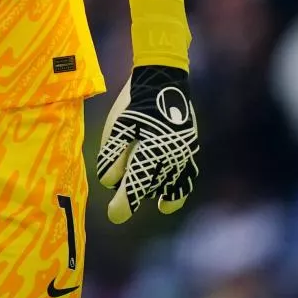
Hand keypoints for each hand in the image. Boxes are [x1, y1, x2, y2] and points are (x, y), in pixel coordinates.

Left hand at [97, 65, 198, 223]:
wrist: (163, 81)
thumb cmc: (135, 103)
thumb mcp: (118, 126)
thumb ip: (113, 155)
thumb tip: (109, 182)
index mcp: (150, 153)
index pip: (135, 186)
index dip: (124, 204)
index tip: (114, 216)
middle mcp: (169, 159)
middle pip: (150, 187)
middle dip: (133, 196)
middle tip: (117, 210)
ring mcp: (182, 155)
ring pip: (170, 186)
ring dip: (157, 194)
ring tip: (153, 204)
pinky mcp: (188, 150)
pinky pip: (185, 178)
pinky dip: (177, 191)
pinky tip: (168, 200)